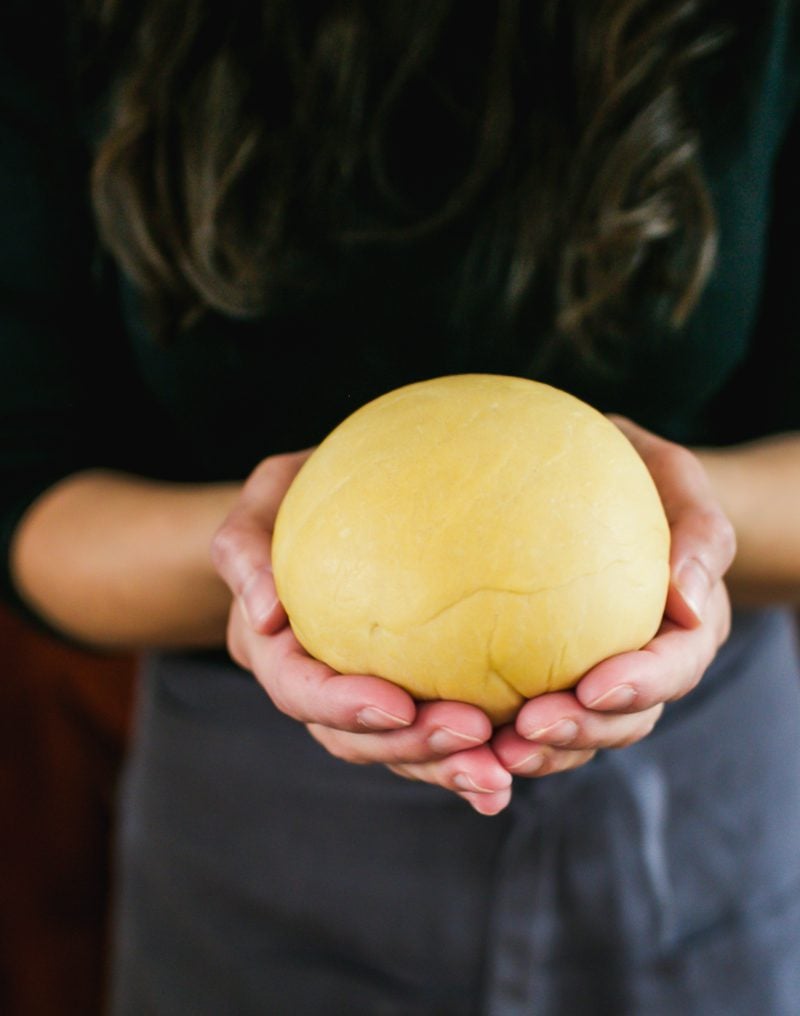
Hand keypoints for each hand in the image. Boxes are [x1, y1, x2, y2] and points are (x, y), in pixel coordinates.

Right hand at [211, 451, 511, 815]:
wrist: (338, 504)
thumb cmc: (299, 491)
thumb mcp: (266, 494)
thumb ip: (247, 548)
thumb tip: (268, 613)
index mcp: (275, 647)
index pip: (300, 689)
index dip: (343, 706)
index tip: (398, 704)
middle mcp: (318, 686)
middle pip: (355, 738)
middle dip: (411, 746)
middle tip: (473, 734)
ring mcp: (363, 696)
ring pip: (398, 751)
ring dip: (447, 767)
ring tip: (500, 773)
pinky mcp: (407, 692)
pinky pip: (435, 734)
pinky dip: (469, 757)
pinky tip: (512, 769)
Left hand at [493, 417, 736, 777]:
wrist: (594, 482)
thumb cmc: (639, 472)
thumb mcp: (675, 476)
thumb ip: (697, 529)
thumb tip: (689, 601)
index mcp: (686, 625)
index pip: (675, 667)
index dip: (641, 685)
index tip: (593, 688)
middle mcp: (646, 664)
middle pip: (626, 720)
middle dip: (582, 732)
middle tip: (528, 728)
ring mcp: (598, 680)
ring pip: (581, 737)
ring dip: (542, 752)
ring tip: (494, 752)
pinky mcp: (550, 679)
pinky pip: (533, 723)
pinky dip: (504, 740)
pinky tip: (463, 739)